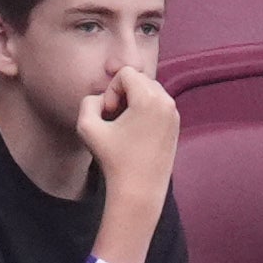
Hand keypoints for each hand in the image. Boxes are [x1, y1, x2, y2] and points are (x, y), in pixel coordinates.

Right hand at [76, 66, 177, 206]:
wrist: (139, 189)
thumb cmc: (113, 159)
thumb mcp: (86, 127)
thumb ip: (88, 102)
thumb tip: (102, 98)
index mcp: (150, 99)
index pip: (126, 73)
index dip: (111, 90)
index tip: (109, 114)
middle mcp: (167, 102)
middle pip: (140, 79)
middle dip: (123, 94)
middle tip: (114, 118)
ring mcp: (175, 114)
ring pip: (149, 91)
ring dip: (132, 102)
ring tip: (123, 125)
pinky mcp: (176, 126)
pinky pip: (157, 105)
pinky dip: (143, 112)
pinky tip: (133, 133)